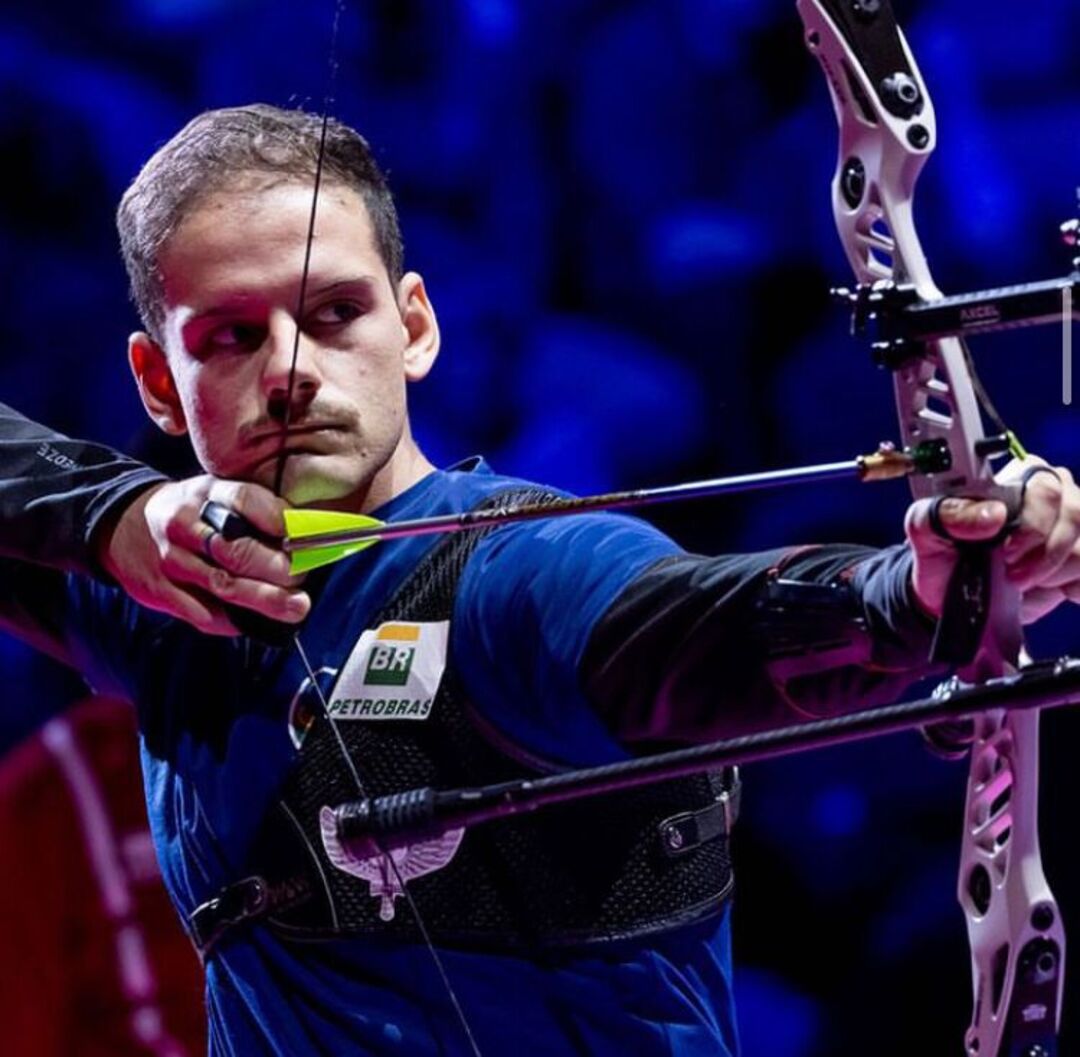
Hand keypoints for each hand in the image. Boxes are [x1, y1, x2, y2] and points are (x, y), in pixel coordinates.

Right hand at [96, 476, 309, 634]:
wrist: (123, 524)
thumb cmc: (188, 512)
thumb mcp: (213, 493)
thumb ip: (251, 510)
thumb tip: (303, 534)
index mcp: (204, 492)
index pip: (243, 499)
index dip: (276, 518)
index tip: (303, 536)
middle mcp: (184, 523)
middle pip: (236, 549)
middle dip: (277, 569)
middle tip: (303, 579)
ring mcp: (170, 558)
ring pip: (222, 584)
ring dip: (264, 599)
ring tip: (296, 607)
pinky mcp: (157, 588)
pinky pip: (198, 610)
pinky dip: (229, 620)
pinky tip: (253, 622)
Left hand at [906, 457, 1079, 623]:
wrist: (947, 596)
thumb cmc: (940, 554)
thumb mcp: (925, 529)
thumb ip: (948, 513)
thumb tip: (993, 513)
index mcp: (1014, 479)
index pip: (1046, 485)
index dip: (1033, 522)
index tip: (1007, 551)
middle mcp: (1049, 496)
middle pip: (1075, 513)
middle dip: (1043, 553)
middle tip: (1011, 572)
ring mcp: (1068, 527)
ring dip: (1051, 573)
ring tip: (1021, 580)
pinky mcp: (1077, 557)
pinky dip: (1070, 586)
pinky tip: (1045, 587)